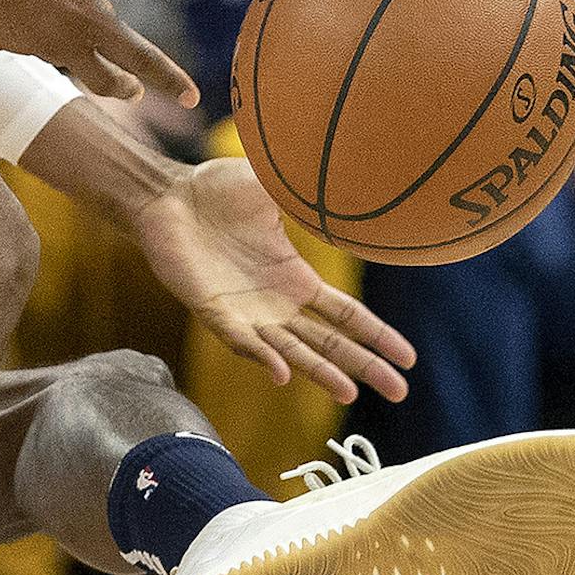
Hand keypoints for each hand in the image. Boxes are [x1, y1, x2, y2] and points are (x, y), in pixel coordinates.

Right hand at [0, 0, 199, 106]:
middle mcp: (60, 41)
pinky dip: (32, 26)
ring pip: (59, 52)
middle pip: (102, 81)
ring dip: (68, 38)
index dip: (170, 79)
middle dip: (123, 87)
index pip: (141, 58)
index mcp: (90, 17)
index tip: (192, 98)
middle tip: (134, 88)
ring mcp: (27, 45)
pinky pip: (25, 40)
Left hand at [132, 157, 415, 403]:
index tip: (408, 359)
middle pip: (329, 344)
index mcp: (295, 279)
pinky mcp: (212, 312)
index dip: (378, 336)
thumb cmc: (216, 190)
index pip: (346, 316)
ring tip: (350, 393)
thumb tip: (356, 181)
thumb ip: (311, 196)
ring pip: (291, 352)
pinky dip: (262, 358)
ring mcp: (245, 313)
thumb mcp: (275, 189)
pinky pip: (240, 341)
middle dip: (364, 367)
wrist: (165, 196)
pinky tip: (283, 374)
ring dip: (320, 373)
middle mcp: (275, 305)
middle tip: (401, 393)